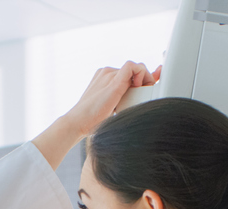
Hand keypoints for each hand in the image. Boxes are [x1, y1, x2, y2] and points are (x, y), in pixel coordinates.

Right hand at [32, 62, 159, 168]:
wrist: (78, 122)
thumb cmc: (93, 119)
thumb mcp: (112, 106)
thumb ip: (124, 99)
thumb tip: (140, 99)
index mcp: (106, 77)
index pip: (130, 71)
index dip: (143, 77)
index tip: (150, 86)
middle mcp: (108, 72)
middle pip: (135, 69)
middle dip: (145, 80)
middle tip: (144, 95)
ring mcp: (109, 74)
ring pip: (136, 68)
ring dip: (144, 80)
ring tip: (139, 96)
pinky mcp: (113, 81)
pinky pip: (133, 67)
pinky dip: (141, 75)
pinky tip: (138, 88)